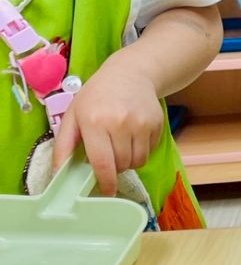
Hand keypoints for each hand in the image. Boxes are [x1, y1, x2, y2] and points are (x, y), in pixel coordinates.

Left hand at [51, 62, 164, 196]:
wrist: (131, 73)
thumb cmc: (96, 96)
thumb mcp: (73, 115)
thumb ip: (63, 145)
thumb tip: (58, 174)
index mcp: (95, 122)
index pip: (102, 163)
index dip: (105, 182)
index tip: (105, 192)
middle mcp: (121, 123)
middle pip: (122, 165)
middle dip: (115, 168)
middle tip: (108, 156)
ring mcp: (142, 124)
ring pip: (138, 161)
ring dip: (129, 161)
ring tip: (120, 147)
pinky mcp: (157, 124)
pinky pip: (150, 151)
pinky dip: (141, 151)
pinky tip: (133, 137)